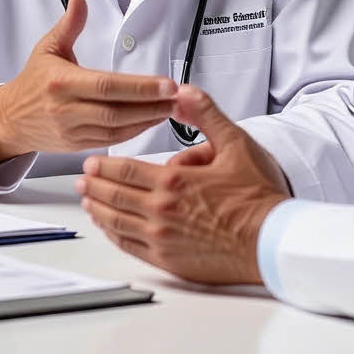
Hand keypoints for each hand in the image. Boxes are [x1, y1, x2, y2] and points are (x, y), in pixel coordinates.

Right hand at [0, 0, 177, 165]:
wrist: (9, 119)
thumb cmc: (32, 82)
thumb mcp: (47, 49)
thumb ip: (69, 25)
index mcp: (60, 82)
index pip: (106, 85)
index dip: (139, 87)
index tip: (165, 83)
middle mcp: (65, 109)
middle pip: (115, 111)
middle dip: (150, 105)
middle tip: (177, 97)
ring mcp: (71, 130)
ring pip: (116, 129)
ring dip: (147, 120)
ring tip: (171, 108)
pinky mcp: (76, 145)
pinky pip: (110, 141)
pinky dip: (134, 133)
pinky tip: (151, 121)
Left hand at [76, 84, 291, 284]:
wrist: (272, 240)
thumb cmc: (257, 196)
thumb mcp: (235, 143)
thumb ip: (205, 114)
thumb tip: (183, 93)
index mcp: (173, 181)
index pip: (125, 170)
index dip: (104, 165)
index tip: (92, 161)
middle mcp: (161, 211)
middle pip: (114, 195)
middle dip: (94, 185)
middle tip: (81, 178)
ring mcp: (162, 239)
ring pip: (116, 222)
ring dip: (98, 209)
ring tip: (88, 200)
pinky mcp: (168, 261)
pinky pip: (130, 247)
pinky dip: (114, 234)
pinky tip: (110, 228)